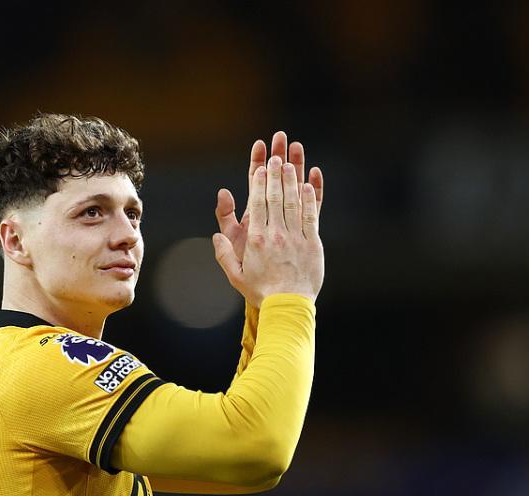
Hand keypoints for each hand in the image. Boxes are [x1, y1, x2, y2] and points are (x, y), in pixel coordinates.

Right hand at [213, 154, 324, 305]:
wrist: (288, 306)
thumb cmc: (261, 292)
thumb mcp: (236, 275)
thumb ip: (224, 254)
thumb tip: (216, 236)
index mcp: (256, 240)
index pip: (257, 203)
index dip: (259, 182)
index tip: (261, 166)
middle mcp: (276, 234)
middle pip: (275, 197)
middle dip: (275, 174)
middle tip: (275, 156)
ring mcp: (295, 237)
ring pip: (293, 202)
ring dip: (291, 180)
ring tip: (290, 163)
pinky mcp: (312, 243)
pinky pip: (310, 216)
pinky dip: (309, 198)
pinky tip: (307, 184)